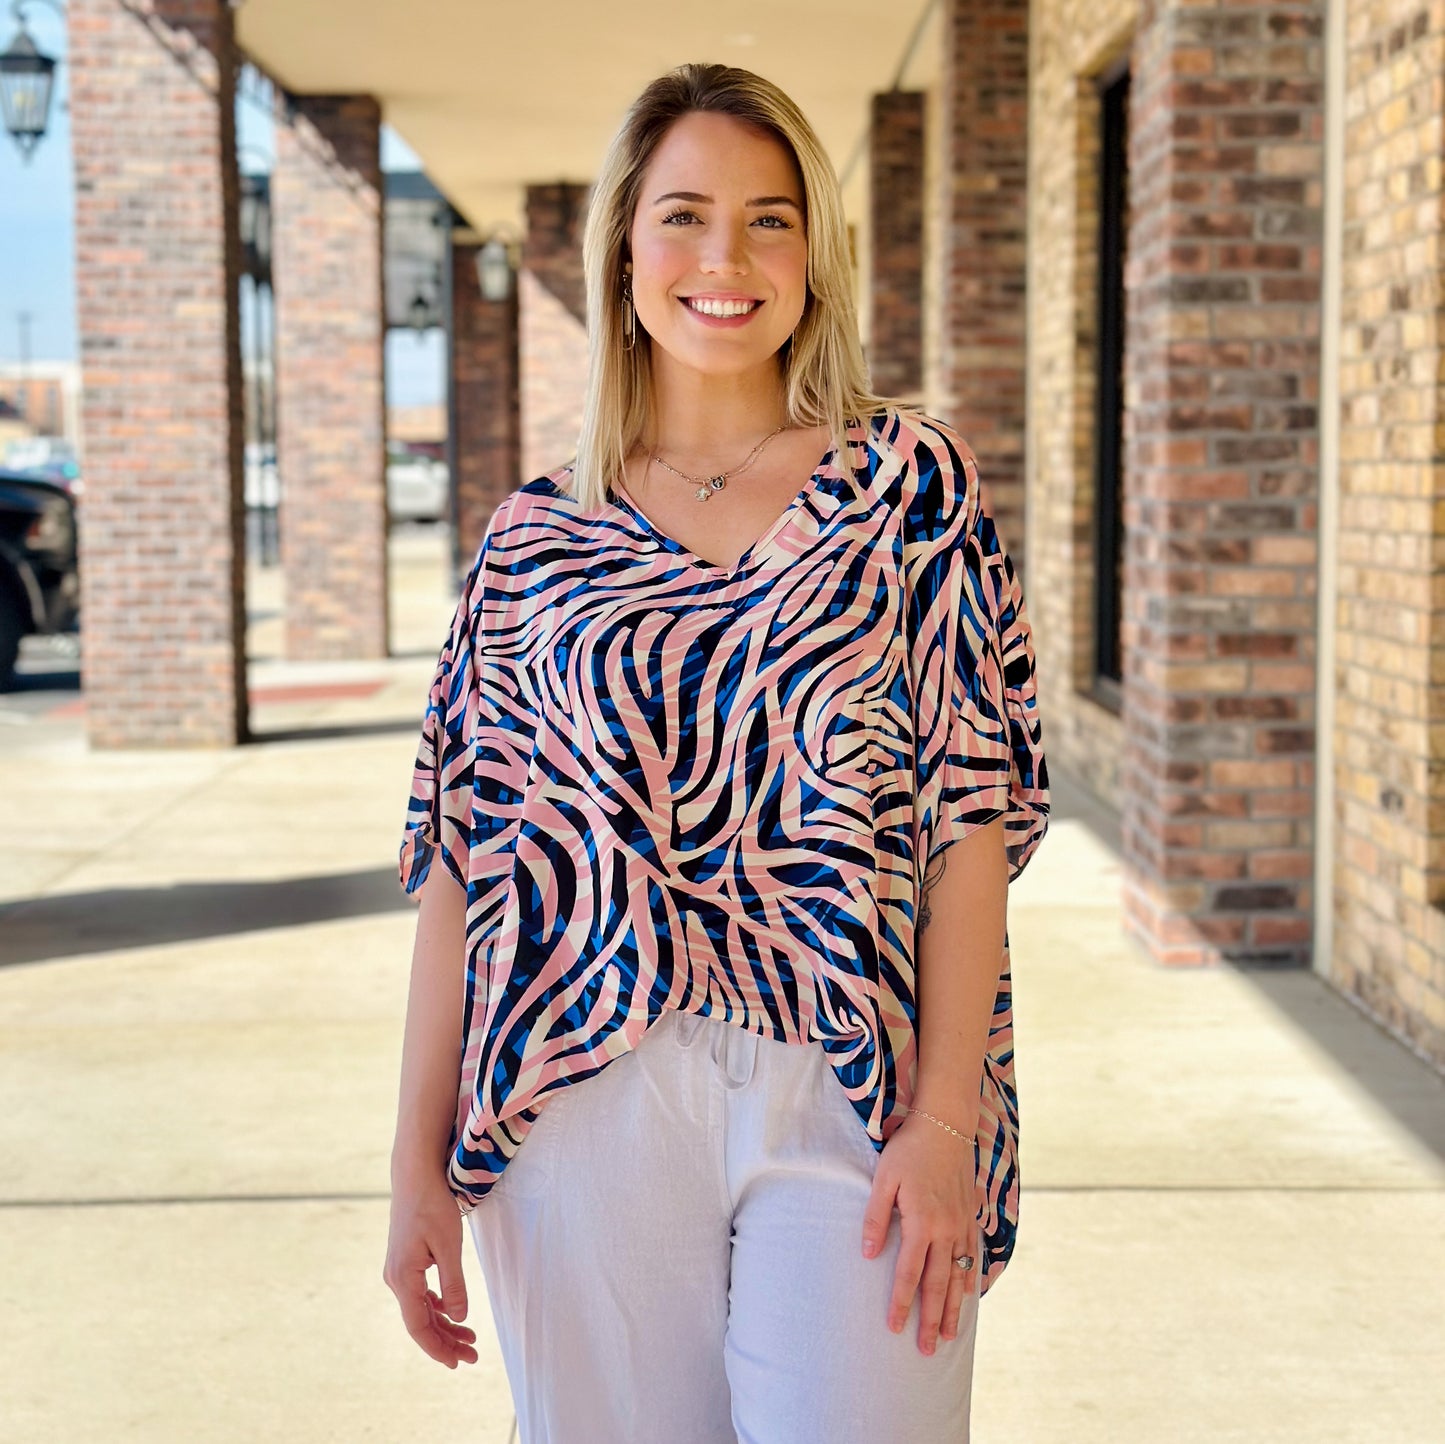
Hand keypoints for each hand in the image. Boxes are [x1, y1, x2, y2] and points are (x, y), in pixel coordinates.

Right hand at [382, 1166, 478, 1368]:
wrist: (415, 1175)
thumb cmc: (432, 1205)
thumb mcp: (449, 1245)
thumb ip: (454, 1284)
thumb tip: (460, 1318)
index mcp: (404, 1278)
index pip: (419, 1327)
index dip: (438, 1348)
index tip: (458, 1362)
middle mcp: (396, 1279)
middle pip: (420, 1322)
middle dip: (446, 1341)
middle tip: (473, 1355)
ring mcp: (399, 1271)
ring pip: (421, 1309)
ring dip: (444, 1325)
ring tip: (469, 1339)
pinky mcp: (406, 1262)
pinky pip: (420, 1294)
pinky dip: (438, 1307)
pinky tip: (454, 1313)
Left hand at [859, 1110, 981, 1355]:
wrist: (945, 1125)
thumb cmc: (909, 1150)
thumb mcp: (883, 1179)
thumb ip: (876, 1217)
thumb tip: (868, 1254)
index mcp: (922, 1223)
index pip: (909, 1274)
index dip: (902, 1303)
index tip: (895, 1328)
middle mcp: (946, 1230)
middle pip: (938, 1284)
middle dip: (931, 1319)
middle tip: (926, 1350)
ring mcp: (962, 1225)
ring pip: (959, 1276)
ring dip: (953, 1308)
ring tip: (948, 1336)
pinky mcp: (971, 1216)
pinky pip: (972, 1256)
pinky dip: (970, 1279)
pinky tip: (967, 1295)